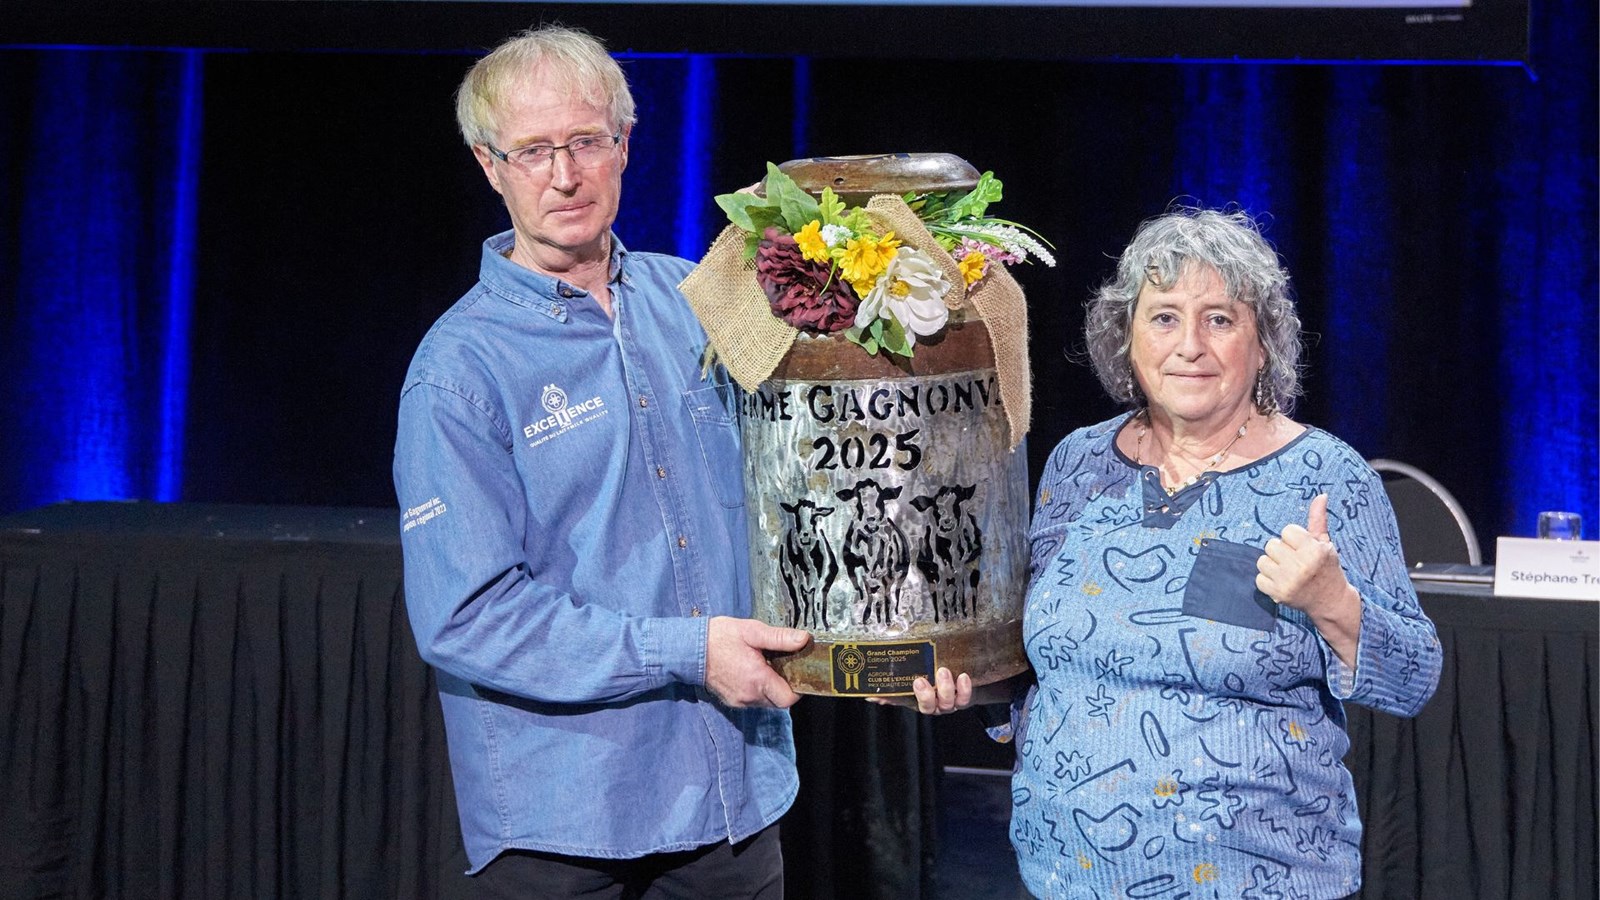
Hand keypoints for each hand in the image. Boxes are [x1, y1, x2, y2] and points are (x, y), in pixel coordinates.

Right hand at [705, 616, 810, 708]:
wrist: (690, 649)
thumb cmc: (719, 637)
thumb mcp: (752, 631)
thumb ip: (779, 637)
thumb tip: (803, 639)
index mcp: (757, 679)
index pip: (789, 698)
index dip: (797, 687)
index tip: (796, 671)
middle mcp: (749, 695)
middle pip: (779, 702)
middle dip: (784, 687)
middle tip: (781, 666)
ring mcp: (739, 700)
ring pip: (766, 702)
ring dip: (770, 689)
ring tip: (764, 667)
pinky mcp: (731, 701)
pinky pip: (752, 701)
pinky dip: (757, 690)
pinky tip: (751, 672)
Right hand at [868, 667, 971, 714]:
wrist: (965, 683)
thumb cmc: (936, 683)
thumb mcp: (915, 686)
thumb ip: (894, 692)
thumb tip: (870, 696)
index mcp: (918, 701)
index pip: (903, 701)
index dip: (895, 699)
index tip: (888, 689)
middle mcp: (934, 706)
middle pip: (928, 706)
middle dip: (924, 695)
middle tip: (920, 680)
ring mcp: (950, 703)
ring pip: (947, 703)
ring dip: (945, 688)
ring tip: (943, 672)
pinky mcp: (965, 698)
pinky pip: (965, 698)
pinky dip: (964, 689)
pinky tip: (963, 676)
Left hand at [1256, 494, 1361, 663]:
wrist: (1330, 601)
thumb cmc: (1327, 567)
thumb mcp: (1325, 543)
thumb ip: (1318, 519)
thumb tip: (1321, 495)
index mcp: (1314, 551)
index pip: (1287, 531)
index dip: (1293, 539)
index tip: (1302, 548)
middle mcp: (1300, 566)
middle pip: (1271, 545)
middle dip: (1281, 551)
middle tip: (1294, 561)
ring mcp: (1288, 582)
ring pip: (1262, 560)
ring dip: (1272, 565)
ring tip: (1287, 571)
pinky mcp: (1278, 595)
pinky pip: (1258, 578)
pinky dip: (1267, 580)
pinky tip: (1281, 582)